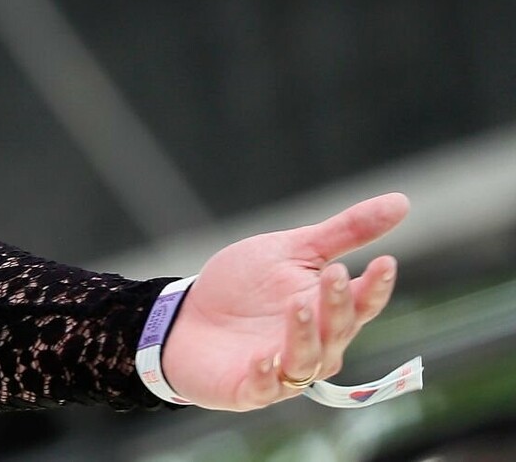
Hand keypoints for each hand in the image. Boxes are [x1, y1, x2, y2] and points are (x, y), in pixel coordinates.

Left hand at [158, 192, 405, 409]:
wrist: (188, 317)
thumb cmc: (245, 286)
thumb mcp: (292, 250)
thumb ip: (345, 232)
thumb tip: (401, 201)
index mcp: (327, 312)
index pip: (361, 303)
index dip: (375, 286)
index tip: (385, 261)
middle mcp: (314, 346)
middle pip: (337, 330)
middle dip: (336, 304)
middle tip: (333, 272)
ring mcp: (283, 370)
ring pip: (306, 360)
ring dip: (304, 336)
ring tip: (297, 306)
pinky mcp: (248, 389)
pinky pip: (262, 387)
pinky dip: (264, 375)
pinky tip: (261, 359)